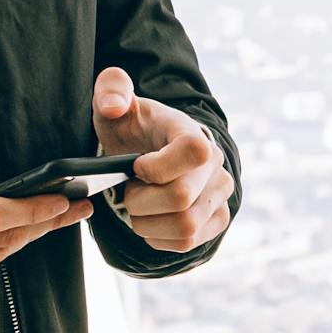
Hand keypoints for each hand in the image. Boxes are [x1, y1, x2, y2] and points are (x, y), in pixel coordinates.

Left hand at [94, 67, 234, 252]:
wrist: (156, 149)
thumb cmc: (134, 127)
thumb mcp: (115, 102)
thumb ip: (111, 90)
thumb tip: (115, 108)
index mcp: (193, 132)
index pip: (193, 152)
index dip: (156, 168)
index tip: (135, 166)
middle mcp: (216, 165)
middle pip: (181, 199)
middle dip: (140, 202)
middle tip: (128, 191)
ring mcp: (220, 195)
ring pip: (185, 228)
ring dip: (148, 224)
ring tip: (138, 207)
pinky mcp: (217, 220)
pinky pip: (188, 242)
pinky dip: (159, 238)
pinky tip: (150, 221)